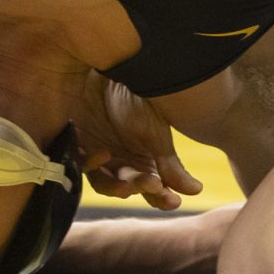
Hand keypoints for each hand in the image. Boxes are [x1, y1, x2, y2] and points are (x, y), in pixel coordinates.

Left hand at [76, 73, 202, 209]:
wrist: (111, 71)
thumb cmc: (137, 101)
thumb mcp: (157, 133)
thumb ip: (170, 164)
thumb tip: (195, 191)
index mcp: (143, 164)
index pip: (153, 191)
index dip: (163, 198)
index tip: (174, 201)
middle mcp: (120, 166)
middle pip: (129, 187)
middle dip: (142, 189)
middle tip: (154, 186)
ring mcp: (98, 158)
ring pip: (103, 183)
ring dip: (115, 188)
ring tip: (127, 187)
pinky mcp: (77, 146)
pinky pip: (81, 163)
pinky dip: (92, 163)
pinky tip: (104, 154)